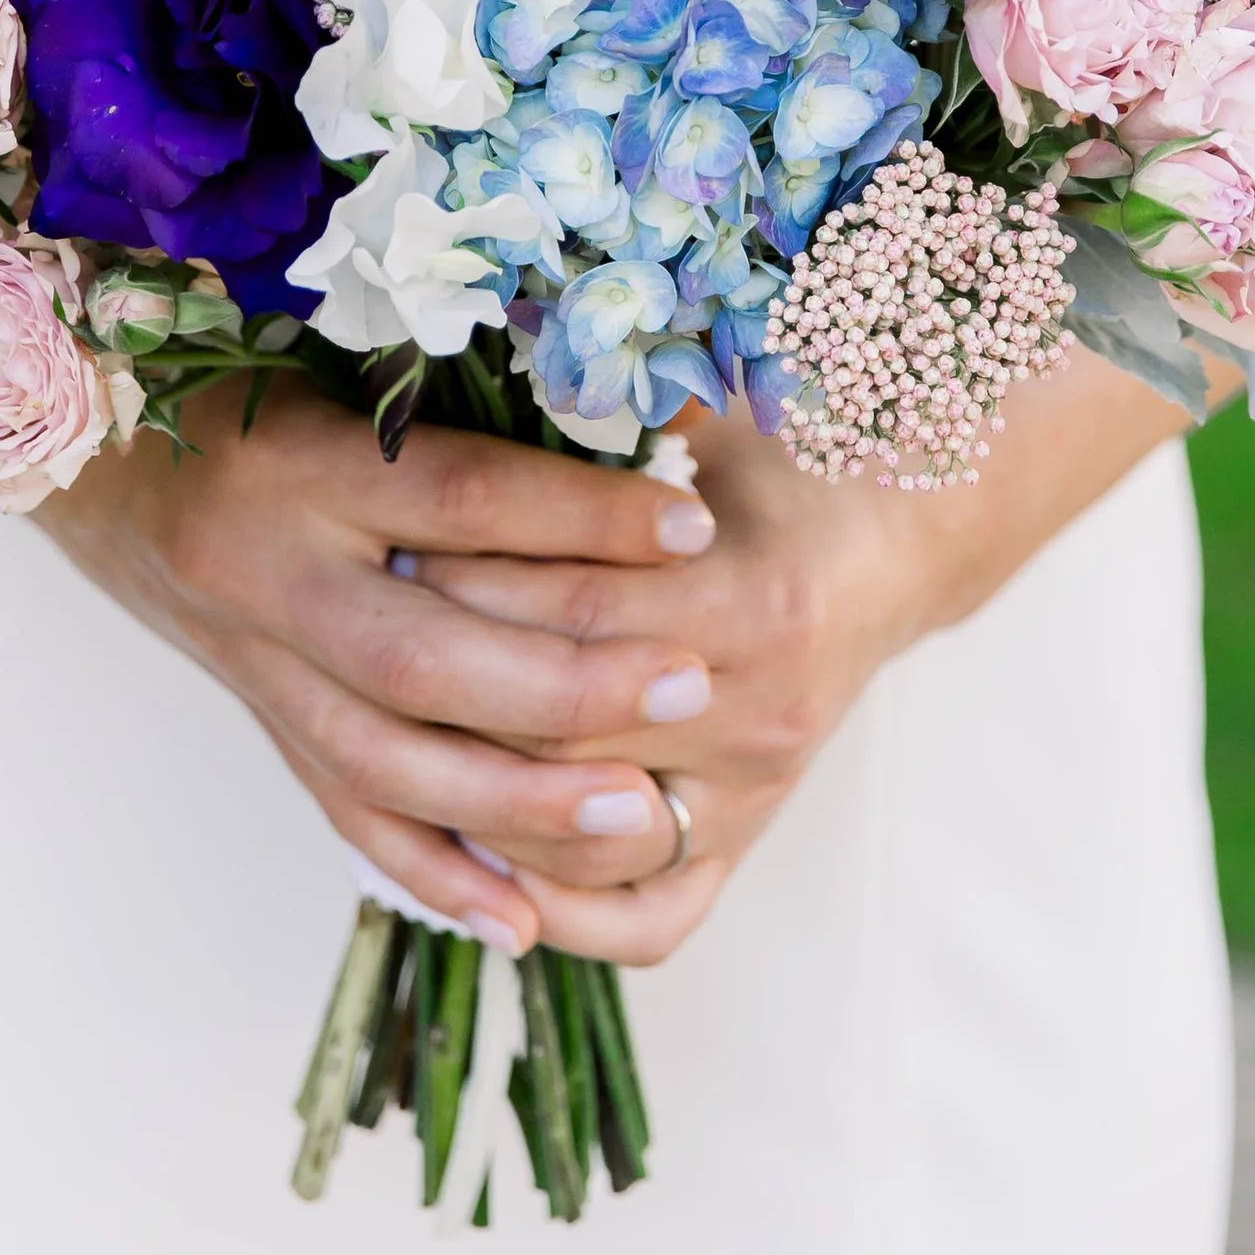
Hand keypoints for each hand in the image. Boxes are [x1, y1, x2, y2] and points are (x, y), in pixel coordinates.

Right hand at [39, 375, 721, 950]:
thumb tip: (637, 416)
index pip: (457, 495)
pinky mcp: (263, 722)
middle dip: (566, 683)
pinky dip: (438, 872)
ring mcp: (256, 664)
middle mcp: (266, 572)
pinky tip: (524, 917)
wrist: (97, 452)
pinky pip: (347, 814)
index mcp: (296, 461)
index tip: (698, 524)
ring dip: (518, 800)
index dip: (581, 513)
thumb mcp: (344, 359)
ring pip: (384, 761)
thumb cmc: (252, 381)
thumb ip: (467, 398)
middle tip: (688, 686)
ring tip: (637, 810)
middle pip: (419, 654)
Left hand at [409, 349, 1201, 963]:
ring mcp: (751, 799)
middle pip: (560, 733)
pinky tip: (468, 854)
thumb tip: (498, 336)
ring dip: (477, 804)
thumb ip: (623, 392)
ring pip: (581, 841)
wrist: (894, 540)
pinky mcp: (740, 845)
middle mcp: (760, 721)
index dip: (472, 585)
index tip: (387, 542)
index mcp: (758, 603)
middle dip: (451, 686)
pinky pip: (642, 918)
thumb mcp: (722, 405)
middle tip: (359, 633)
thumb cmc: (791, 458)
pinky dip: (553, 906)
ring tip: (386, 734)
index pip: (574, 615)